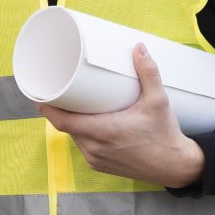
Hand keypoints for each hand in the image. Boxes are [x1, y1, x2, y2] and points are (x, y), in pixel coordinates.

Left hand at [39, 44, 204, 187]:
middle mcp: (95, 148)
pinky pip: (83, 147)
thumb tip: (139, 48)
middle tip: (57, 90)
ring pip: (74, 137)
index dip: (47, 108)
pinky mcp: (101, 166)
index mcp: (103, 132)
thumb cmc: (165, 135)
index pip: (62, 122)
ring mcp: (96, 160)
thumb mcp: (159, 101)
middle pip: (65, 127)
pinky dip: (81, 134)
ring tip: (71, 103)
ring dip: (71, 122)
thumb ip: (148, 73)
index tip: (39, 93)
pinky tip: (84, 123)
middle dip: (59, 110)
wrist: (176, 167)